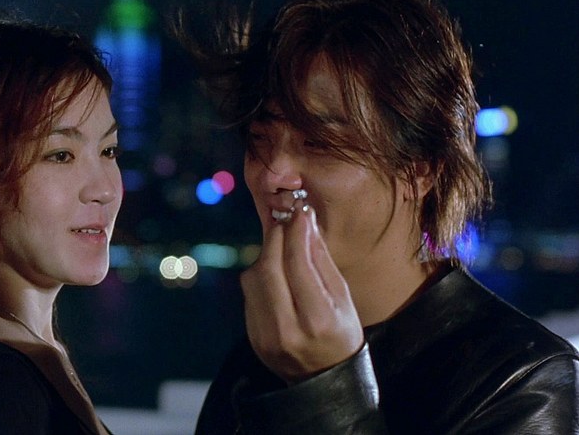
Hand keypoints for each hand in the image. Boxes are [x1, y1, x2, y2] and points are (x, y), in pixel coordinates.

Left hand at [241, 205, 363, 382]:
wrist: (323, 379)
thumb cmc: (340, 333)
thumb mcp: (342, 298)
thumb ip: (321, 260)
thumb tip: (305, 222)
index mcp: (318, 319)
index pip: (298, 264)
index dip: (296, 232)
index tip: (299, 212)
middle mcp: (288, 329)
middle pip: (270, 268)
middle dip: (275, 238)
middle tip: (284, 220)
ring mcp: (265, 335)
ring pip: (253, 278)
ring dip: (265, 254)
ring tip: (281, 244)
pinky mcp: (252, 336)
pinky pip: (250, 293)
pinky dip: (260, 275)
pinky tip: (274, 270)